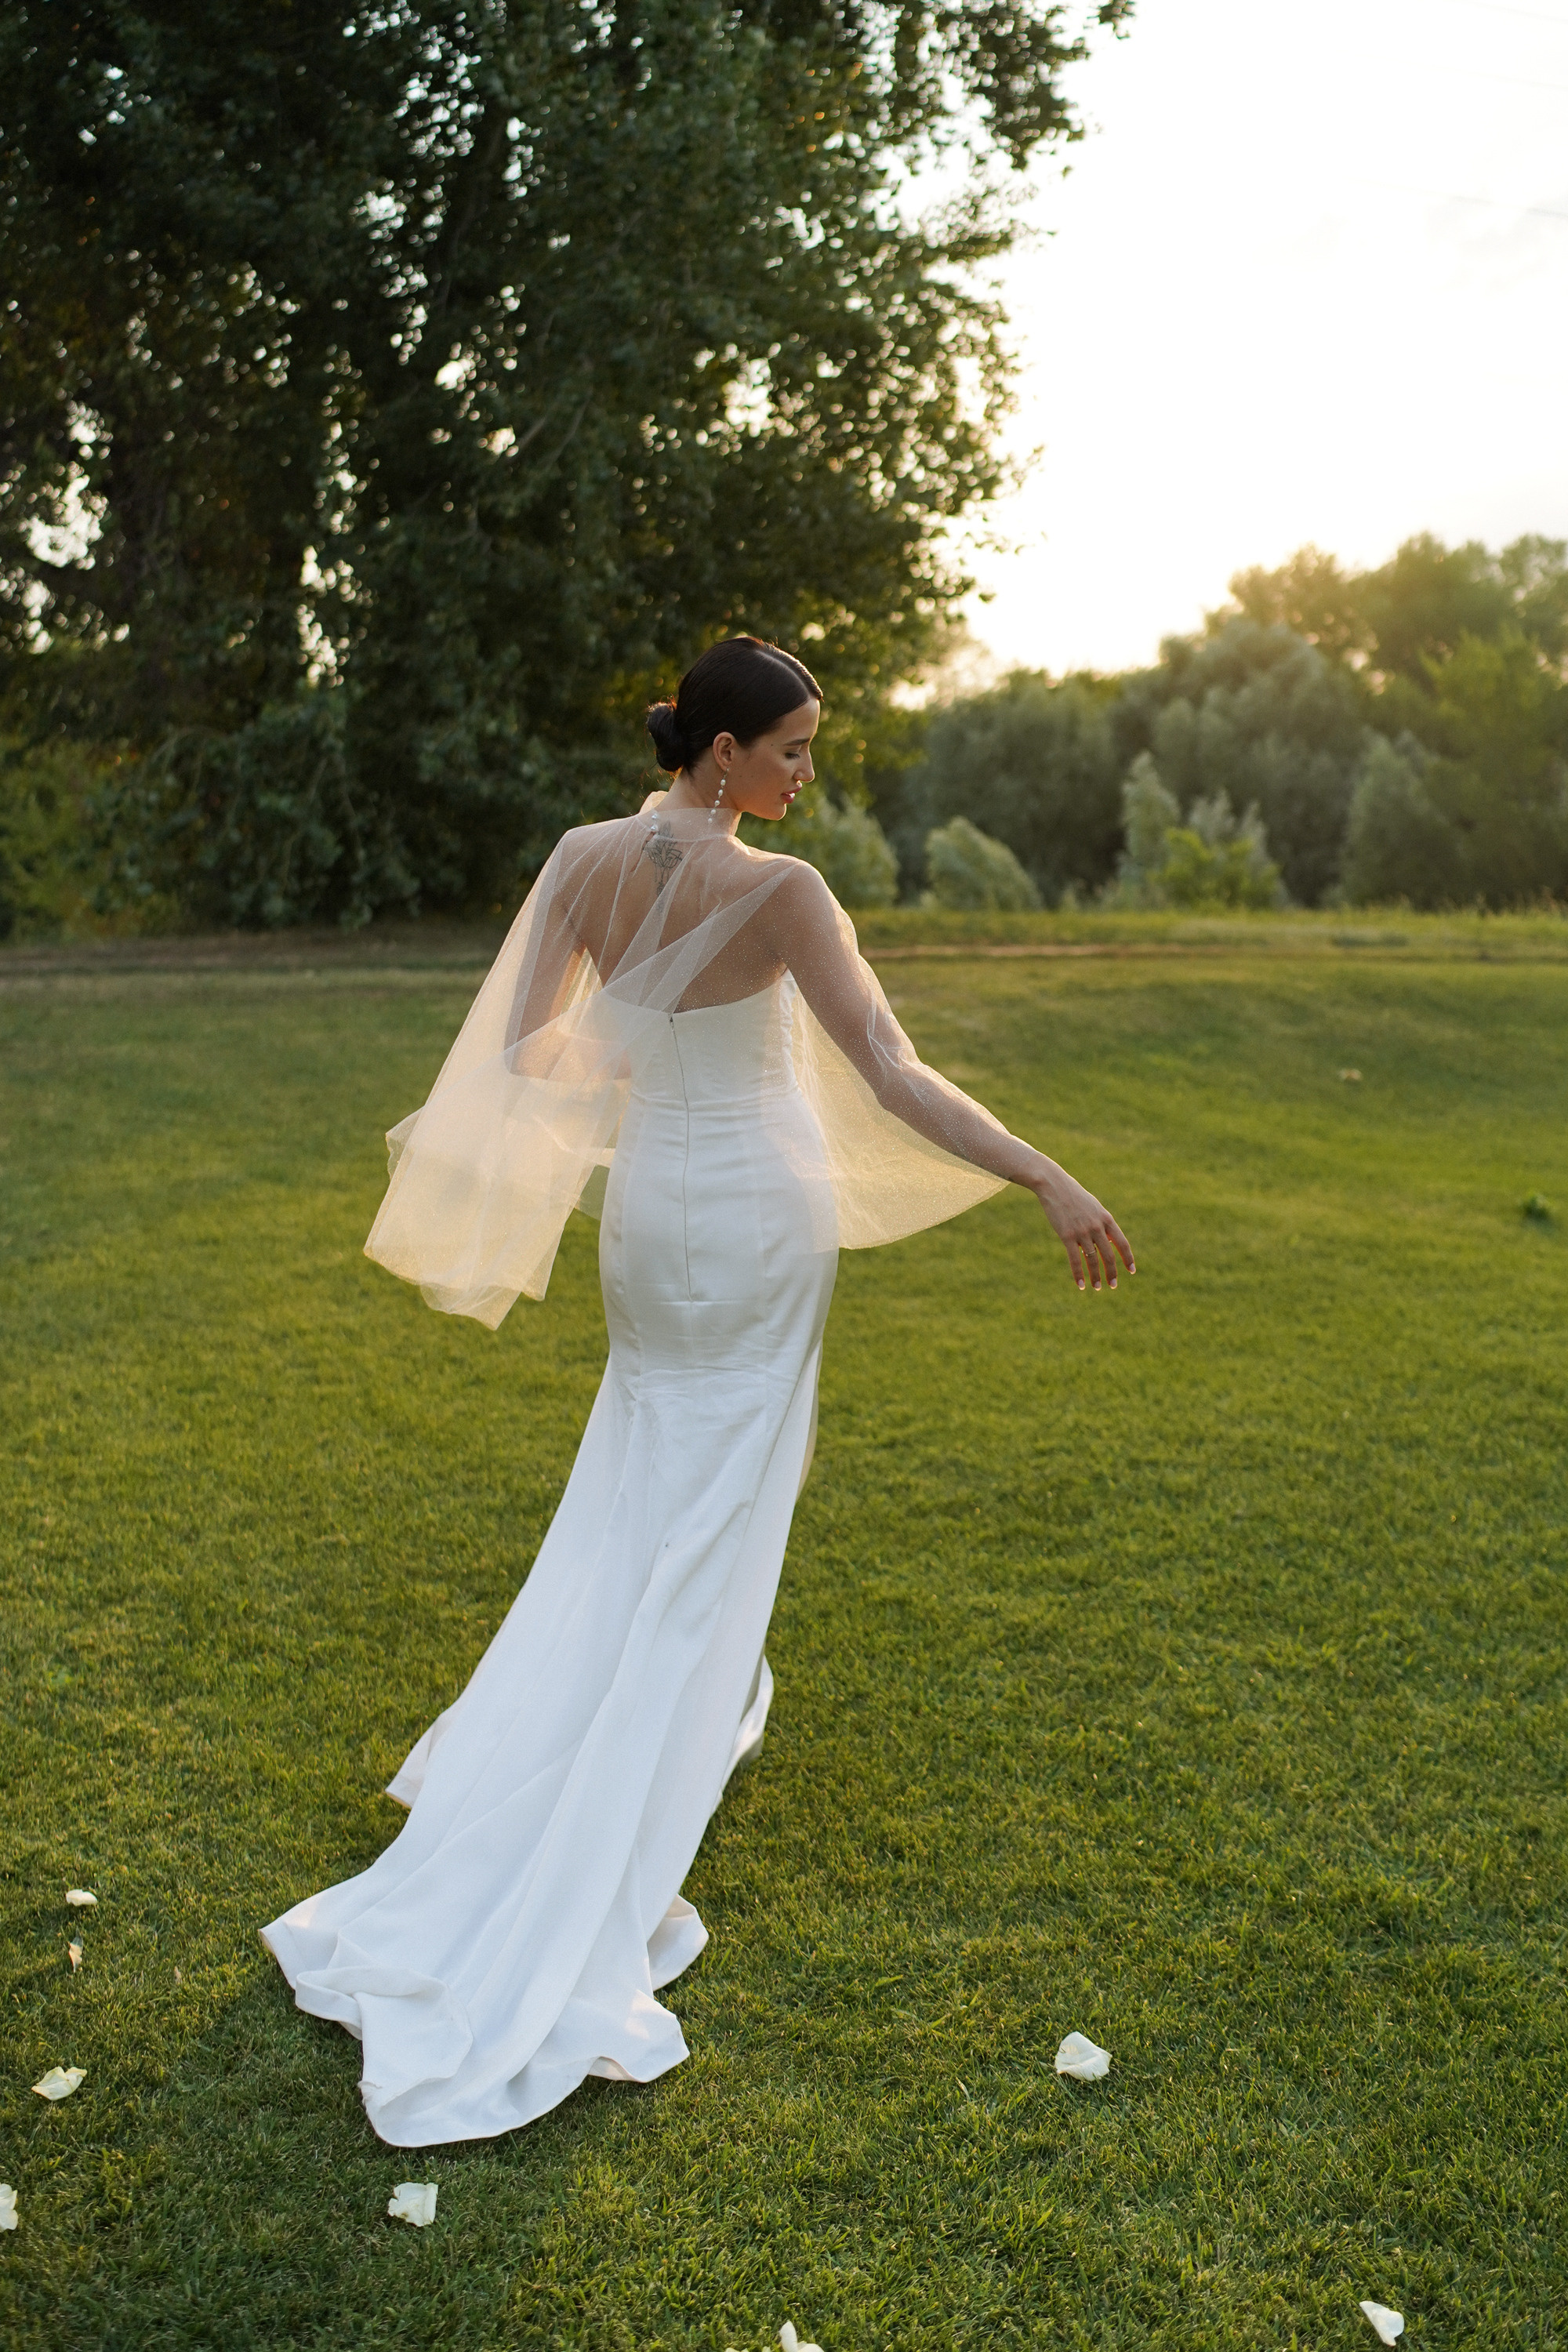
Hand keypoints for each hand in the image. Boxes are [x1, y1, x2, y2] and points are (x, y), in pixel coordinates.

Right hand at [1032, 1162, 1134, 1292]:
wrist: (1055, 1186)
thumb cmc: (1075, 1197)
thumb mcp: (1094, 1208)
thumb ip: (1103, 1224)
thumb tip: (1110, 1242)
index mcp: (1106, 1219)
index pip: (1122, 1243)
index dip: (1128, 1258)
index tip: (1131, 1271)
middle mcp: (1097, 1227)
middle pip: (1108, 1255)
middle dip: (1112, 1273)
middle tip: (1113, 1285)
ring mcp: (1082, 1232)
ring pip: (1092, 1260)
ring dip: (1095, 1276)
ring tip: (1097, 1287)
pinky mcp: (1067, 1235)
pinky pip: (1075, 1260)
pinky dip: (1079, 1274)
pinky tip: (1081, 1285)